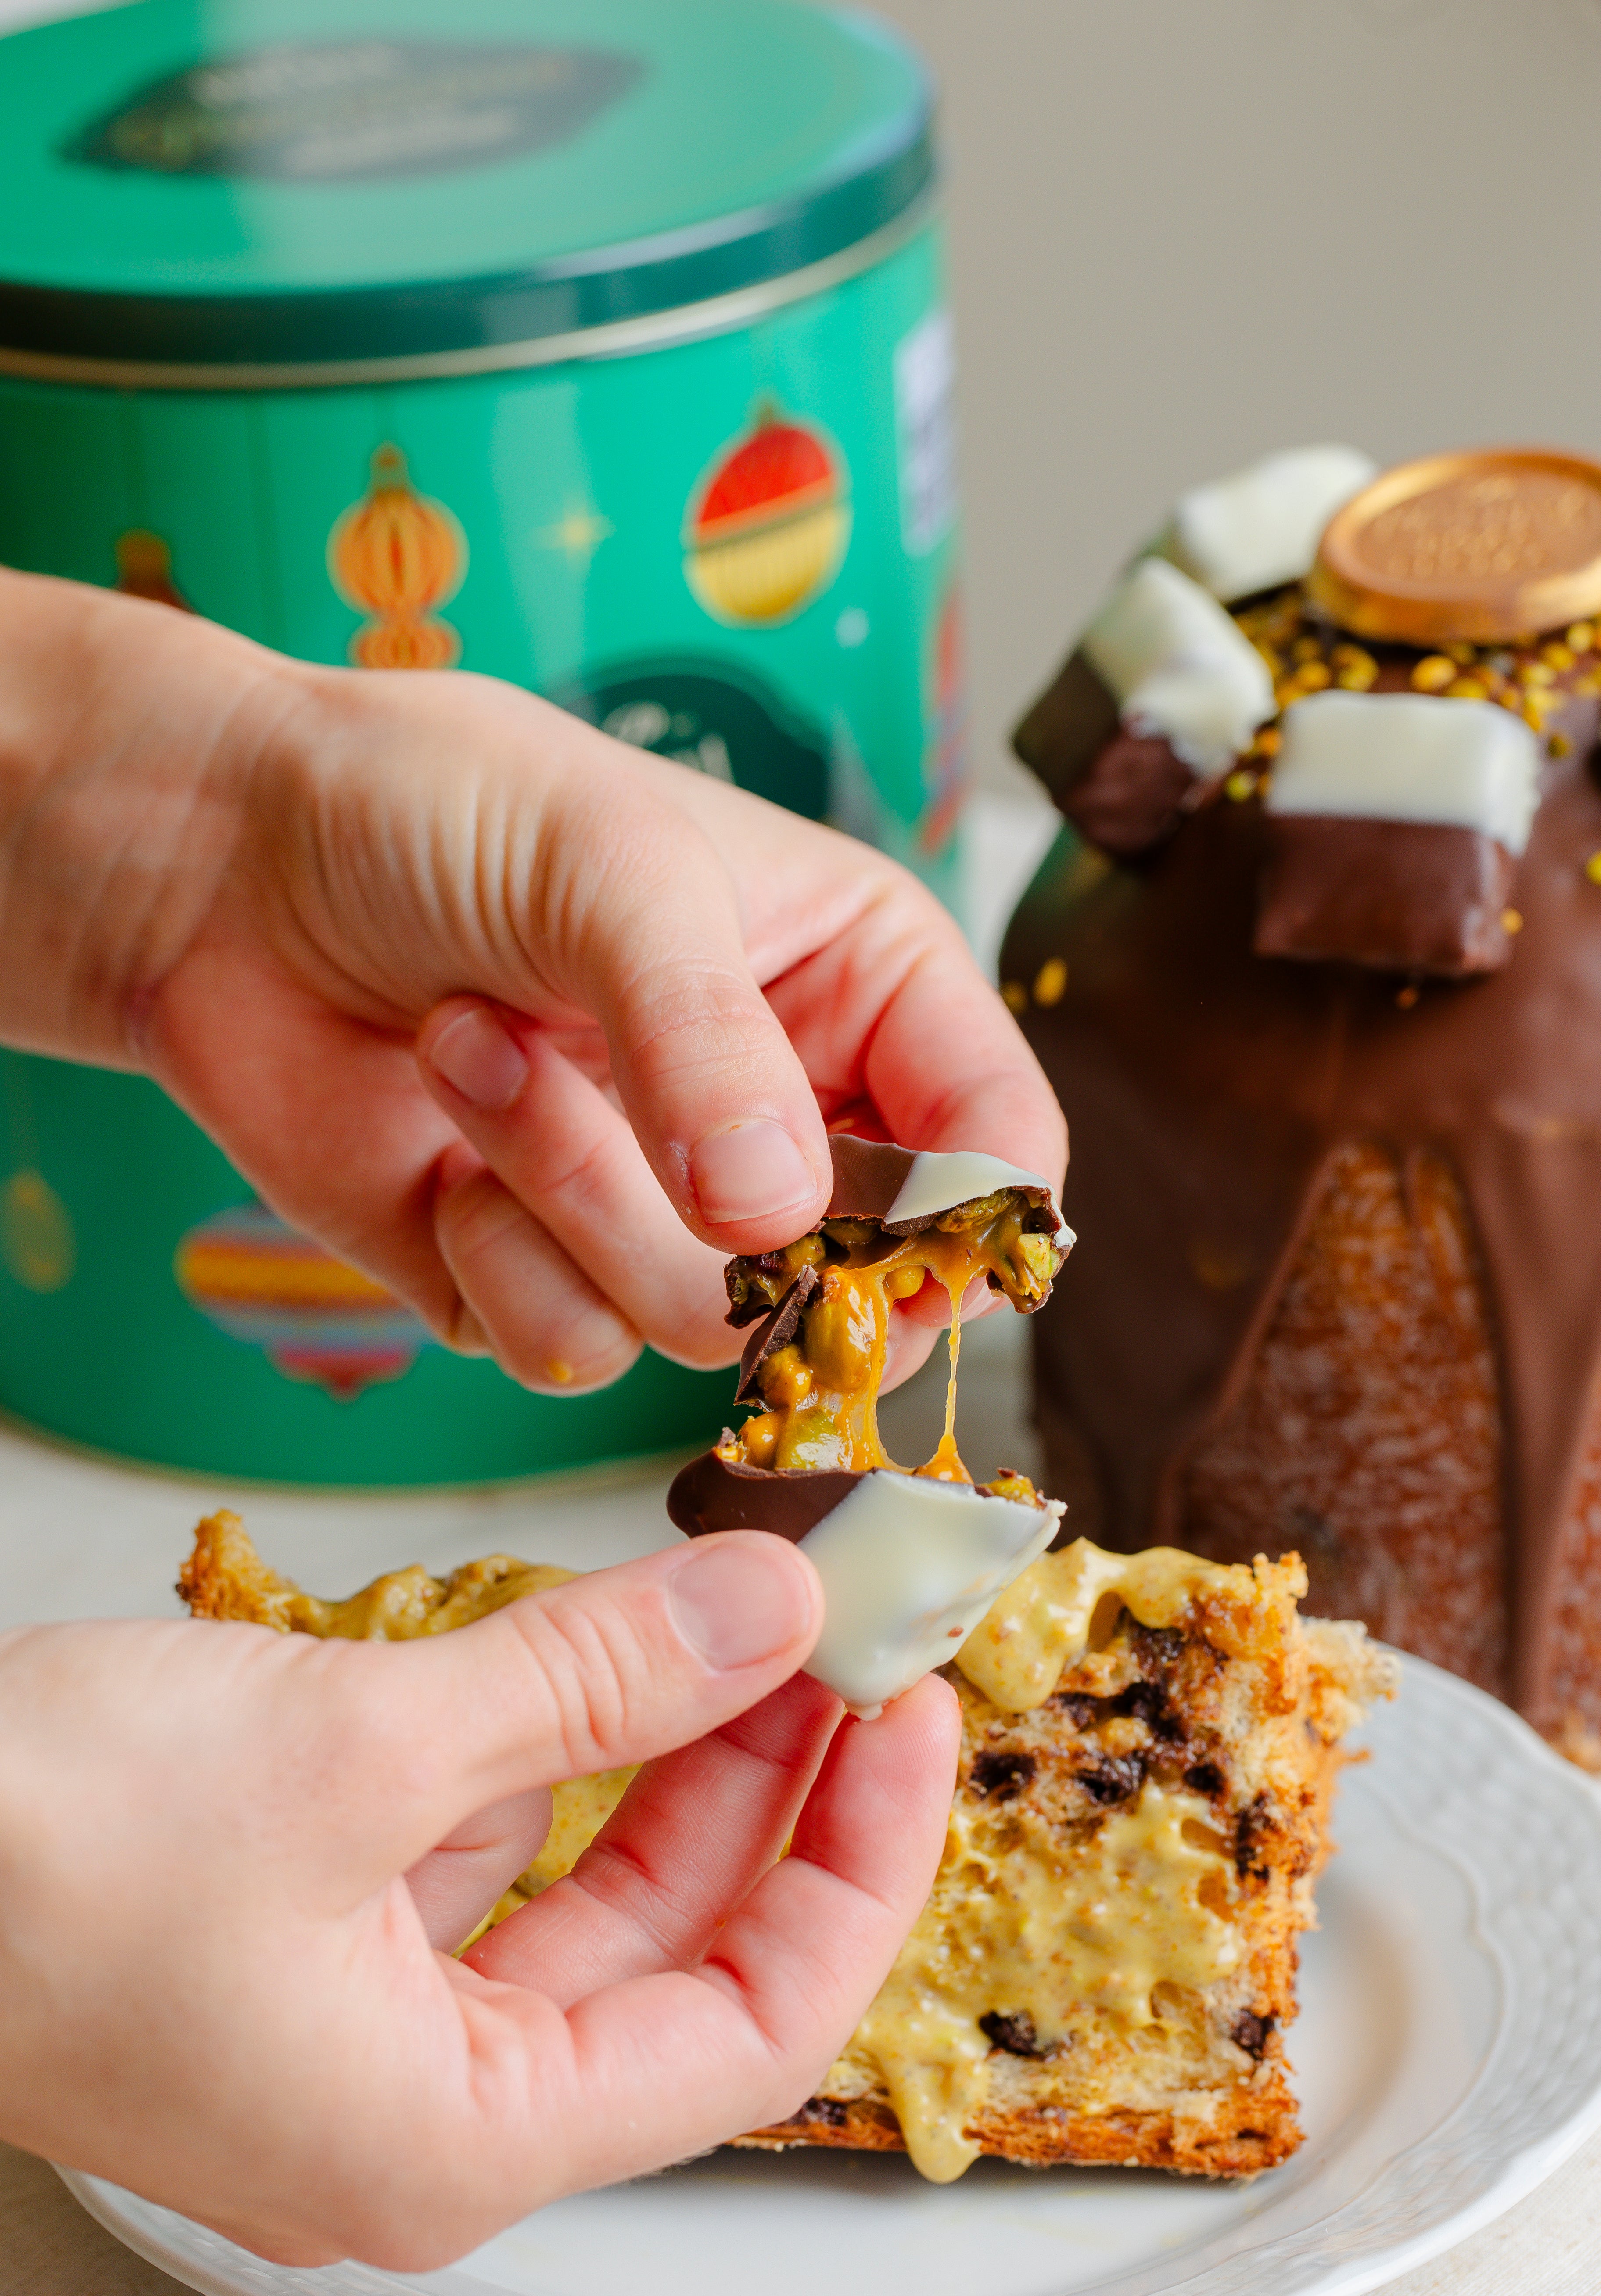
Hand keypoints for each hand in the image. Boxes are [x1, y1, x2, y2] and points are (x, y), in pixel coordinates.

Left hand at [0, 571, 1065, 1392]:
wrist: (221, 866)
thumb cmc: (432, 807)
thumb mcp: (606, 866)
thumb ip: (709, 1043)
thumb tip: (781, 1221)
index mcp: (859, 986)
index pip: (996, 1147)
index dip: (965, 1219)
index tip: (875, 1232)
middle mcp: (782, 1115)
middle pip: (863, 1281)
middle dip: (727, 1212)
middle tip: (619, 1087)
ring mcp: (665, 1213)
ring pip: (704, 1326)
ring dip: (569, 1188)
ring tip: (474, 1041)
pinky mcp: (544, 1279)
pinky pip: (575, 1353)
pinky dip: (494, 1257)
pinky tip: (437, 1133)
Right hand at [0, 1532, 957, 2266]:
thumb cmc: (38, 1853)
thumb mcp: (365, 1743)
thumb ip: (591, 1677)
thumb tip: (767, 1613)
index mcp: (455, 2134)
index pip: (755, 2027)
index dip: (861, 1864)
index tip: (911, 1717)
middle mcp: (419, 2105)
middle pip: (674, 1947)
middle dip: (771, 1781)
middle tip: (845, 1637)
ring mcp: (358, 2019)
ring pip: (581, 1886)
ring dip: (664, 1748)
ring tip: (748, 1613)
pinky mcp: (306, 1930)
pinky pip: (481, 1847)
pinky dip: (549, 1747)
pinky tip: (598, 1649)